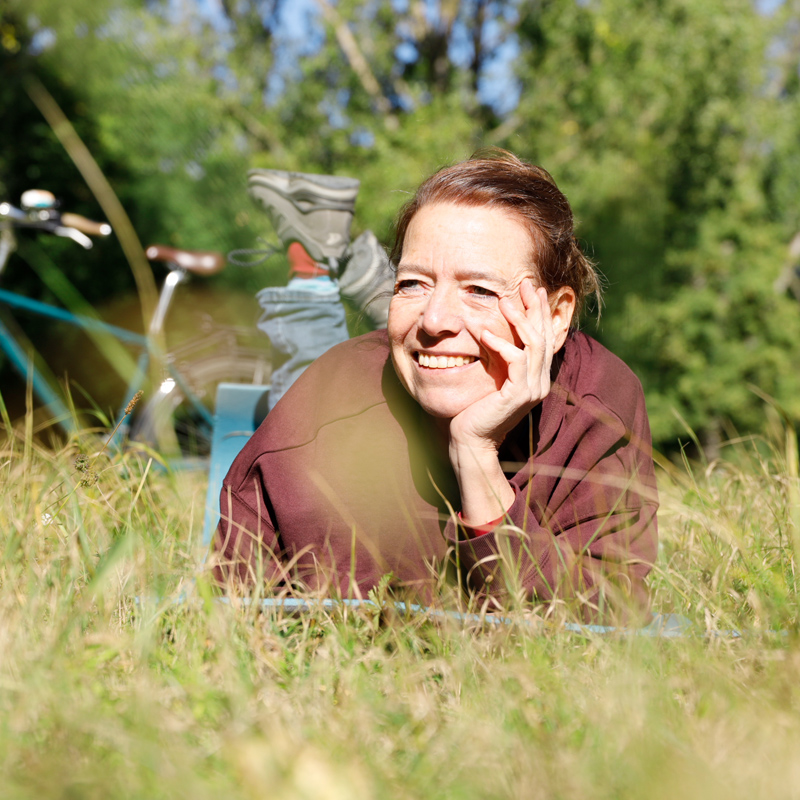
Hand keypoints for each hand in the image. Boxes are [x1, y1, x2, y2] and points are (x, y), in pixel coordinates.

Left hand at [449, 280, 554, 452]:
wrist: (471, 441)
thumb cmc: (475, 410)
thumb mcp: (490, 375)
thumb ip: (496, 354)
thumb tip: (487, 327)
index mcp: (536, 377)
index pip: (544, 337)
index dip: (540, 312)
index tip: (533, 289)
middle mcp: (540, 382)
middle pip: (545, 335)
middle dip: (536, 308)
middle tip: (526, 284)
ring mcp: (533, 389)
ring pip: (534, 344)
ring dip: (519, 320)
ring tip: (503, 302)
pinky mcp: (519, 395)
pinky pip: (516, 361)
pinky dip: (501, 344)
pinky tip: (485, 333)